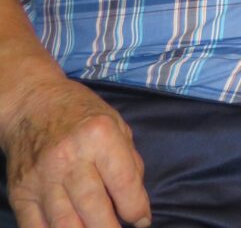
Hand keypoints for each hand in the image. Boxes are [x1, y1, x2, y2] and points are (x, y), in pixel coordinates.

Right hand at [2, 75, 149, 227]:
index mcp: (100, 136)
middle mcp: (69, 157)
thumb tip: (137, 201)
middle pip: (94, 208)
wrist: (32, 103)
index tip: (142, 220)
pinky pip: (35, 226)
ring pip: (65, 223)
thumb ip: (130, 162)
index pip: (124, 184)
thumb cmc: (81, 113)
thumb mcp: (117, 125)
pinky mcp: (20, 191)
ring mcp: (42, 177)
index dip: (137, 209)